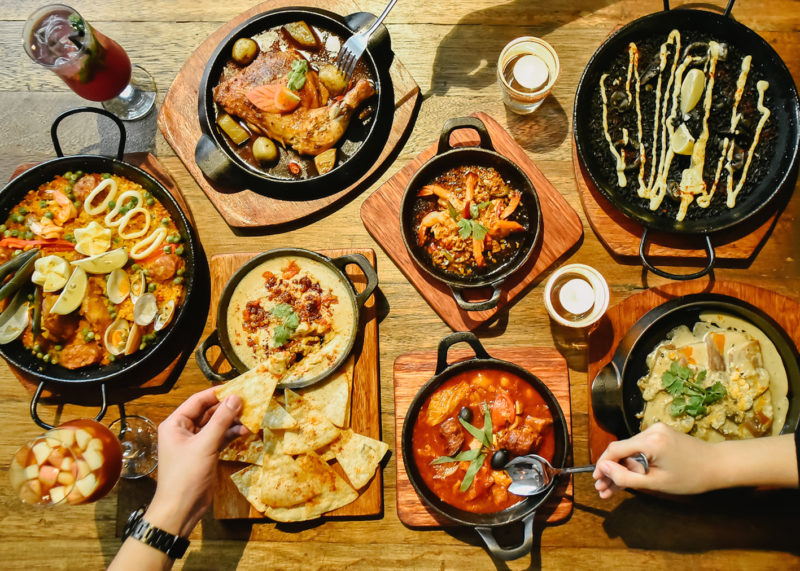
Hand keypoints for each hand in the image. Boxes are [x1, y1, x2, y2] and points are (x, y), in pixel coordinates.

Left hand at [146, 387, 248, 536]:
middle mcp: (184, 430)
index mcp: (176, 424)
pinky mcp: (205, 454)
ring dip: (232, 421)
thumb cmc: (186, 476)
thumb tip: (236, 398)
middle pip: (208, 411)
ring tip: (251, 417)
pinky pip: (219, 437)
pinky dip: (231, 434)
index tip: (238, 387)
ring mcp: (195, 443)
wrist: (181, 509)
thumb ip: (221, 420)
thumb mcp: (205, 445)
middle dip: (228, 407)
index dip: (218, 393)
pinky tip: (246, 431)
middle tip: (250, 402)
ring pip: (216, 425)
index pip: (198, 401)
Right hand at [592, 423, 715, 497]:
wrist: (718, 466)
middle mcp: (650, 430)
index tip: (596, 480)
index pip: (615, 450)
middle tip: (602, 489)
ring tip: (612, 489)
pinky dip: (633, 462)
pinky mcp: (660, 434)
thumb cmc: (691, 477)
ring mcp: (656, 430)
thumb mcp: (656, 482)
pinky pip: (640, 448)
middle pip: (621, 450)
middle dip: (611, 471)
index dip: (603, 466)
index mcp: (650, 441)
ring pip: (630, 450)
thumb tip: (602, 468)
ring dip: (621, 468)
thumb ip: (626, 476)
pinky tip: (627, 477)